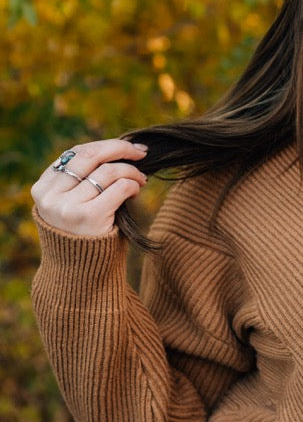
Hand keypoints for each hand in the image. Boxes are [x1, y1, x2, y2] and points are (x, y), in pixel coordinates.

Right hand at [32, 138, 148, 237]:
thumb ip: (80, 179)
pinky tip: (136, 190)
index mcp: (43, 188)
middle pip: (91, 155)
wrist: (79, 274)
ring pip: (108, 171)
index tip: (126, 147)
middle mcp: (51, 196)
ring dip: (131, 171)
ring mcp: (68, 207)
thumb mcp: (69, 204)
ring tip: (141, 179)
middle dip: (120, 148)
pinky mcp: (89, 217)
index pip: (76, 153)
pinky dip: (132, 184)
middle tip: (141, 152)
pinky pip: (119, 187)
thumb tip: (117, 148)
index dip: (104, 146)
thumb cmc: (81, 234)